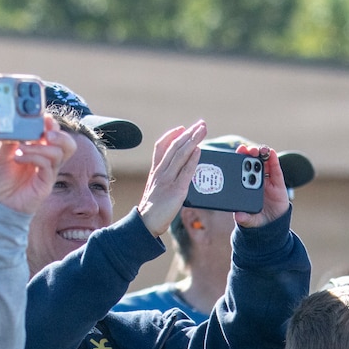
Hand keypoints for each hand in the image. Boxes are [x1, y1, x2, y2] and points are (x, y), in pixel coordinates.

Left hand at [0, 118, 75, 213]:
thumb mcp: (2, 154)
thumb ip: (11, 140)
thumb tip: (15, 123)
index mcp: (39, 150)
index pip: (54, 134)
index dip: (52, 124)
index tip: (42, 117)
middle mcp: (47, 160)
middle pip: (68, 144)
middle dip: (59, 134)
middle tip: (45, 132)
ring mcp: (48, 172)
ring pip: (59, 153)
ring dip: (39, 146)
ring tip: (21, 148)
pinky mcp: (46, 184)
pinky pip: (48, 165)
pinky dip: (34, 157)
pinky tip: (18, 157)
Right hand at [133, 120, 207, 236]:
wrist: (146, 224)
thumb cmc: (154, 209)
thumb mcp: (157, 188)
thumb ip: (166, 178)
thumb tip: (181, 170)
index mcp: (155, 171)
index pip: (161, 147)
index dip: (171, 135)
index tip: (182, 128)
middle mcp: (160, 172)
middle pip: (174, 147)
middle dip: (188, 133)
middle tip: (201, 124)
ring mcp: (167, 180)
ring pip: (180, 155)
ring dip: (193, 140)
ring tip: (202, 131)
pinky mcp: (176, 191)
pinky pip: (185, 172)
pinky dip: (192, 159)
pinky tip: (199, 150)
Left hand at [233, 142, 290, 228]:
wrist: (272, 225)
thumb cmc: (257, 220)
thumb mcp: (249, 221)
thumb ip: (244, 219)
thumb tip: (238, 216)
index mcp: (245, 186)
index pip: (241, 169)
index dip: (240, 158)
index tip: (239, 151)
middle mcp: (255, 180)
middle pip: (252, 163)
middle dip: (250, 154)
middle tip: (248, 149)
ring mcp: (267, 180)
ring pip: (264, 163)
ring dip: (262, 153)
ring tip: (260, 149)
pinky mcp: (278, 183)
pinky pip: (276, 170)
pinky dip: (274, 160)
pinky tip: (271, 153)